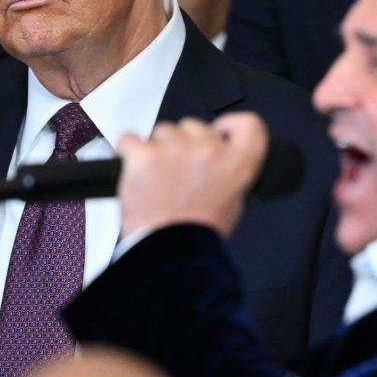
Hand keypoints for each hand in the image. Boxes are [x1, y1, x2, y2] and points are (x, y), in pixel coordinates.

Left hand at [117, 113, 267, 240]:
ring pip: (161, 131)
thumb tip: (216, 158)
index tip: (219, 131)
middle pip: (194, 126)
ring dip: (156, 149)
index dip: (231, 124)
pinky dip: (127, 151)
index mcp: (238, 164)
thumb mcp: (231, 203)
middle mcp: (210, 152)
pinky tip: (133, 169)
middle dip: (183, 144)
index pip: (249, 124)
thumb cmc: (196, 234)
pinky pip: (129, 139)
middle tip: (176, 173)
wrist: (168, 252)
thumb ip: (228, 171)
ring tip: (156, 179)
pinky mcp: (145, 156)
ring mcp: (176, 151)